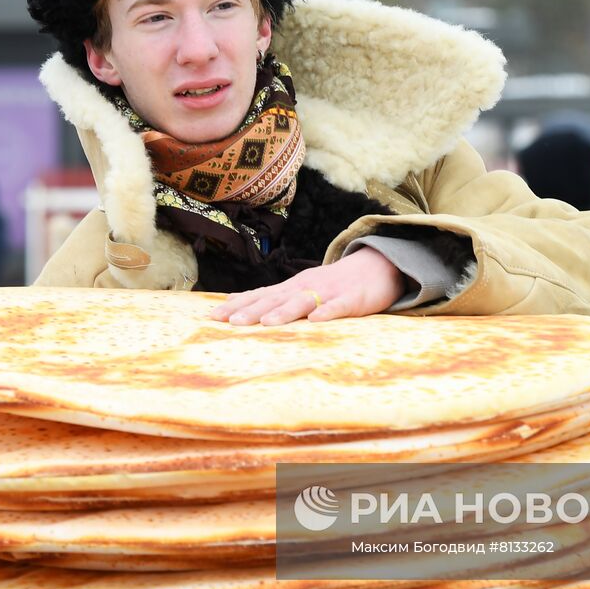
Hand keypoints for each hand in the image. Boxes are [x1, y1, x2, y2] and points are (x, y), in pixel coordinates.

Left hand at [211, 248, 404, 325]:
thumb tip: (233, 303)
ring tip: (266, 322)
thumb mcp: (299, 287)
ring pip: (304, 302)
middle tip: (230, 322)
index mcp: (292, 287)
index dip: (237, 306)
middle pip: (275, 299)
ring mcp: (329, 292)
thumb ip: (271, 297)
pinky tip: (316, 321)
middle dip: (252, 311)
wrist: (377, 266)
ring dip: (284, 312)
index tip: (212, 317)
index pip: (259, 296)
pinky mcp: (352, 300)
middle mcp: (305, 287)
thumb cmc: (333, 283)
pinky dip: (327, 313)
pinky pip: (338, 307)